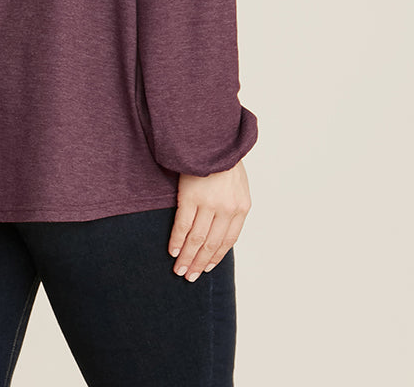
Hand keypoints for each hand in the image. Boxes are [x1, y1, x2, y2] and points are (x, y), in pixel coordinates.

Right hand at [168, 159, 250, 280]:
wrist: (212, 137)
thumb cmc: (223, 158)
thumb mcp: (237, 183)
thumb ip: (231, 205)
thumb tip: (219, 226)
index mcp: (241, 207)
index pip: (228, 240)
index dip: (216, 257)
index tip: (206, 268)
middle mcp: (227, 209)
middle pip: (212, 244)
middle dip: (199, 262)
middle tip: (189, 276)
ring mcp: (209, 204)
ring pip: (197, 239)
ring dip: (187, 257)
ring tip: (179, 270)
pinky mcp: (191, 197)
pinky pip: (183, 225)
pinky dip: (177, 240)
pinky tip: (172, 250)